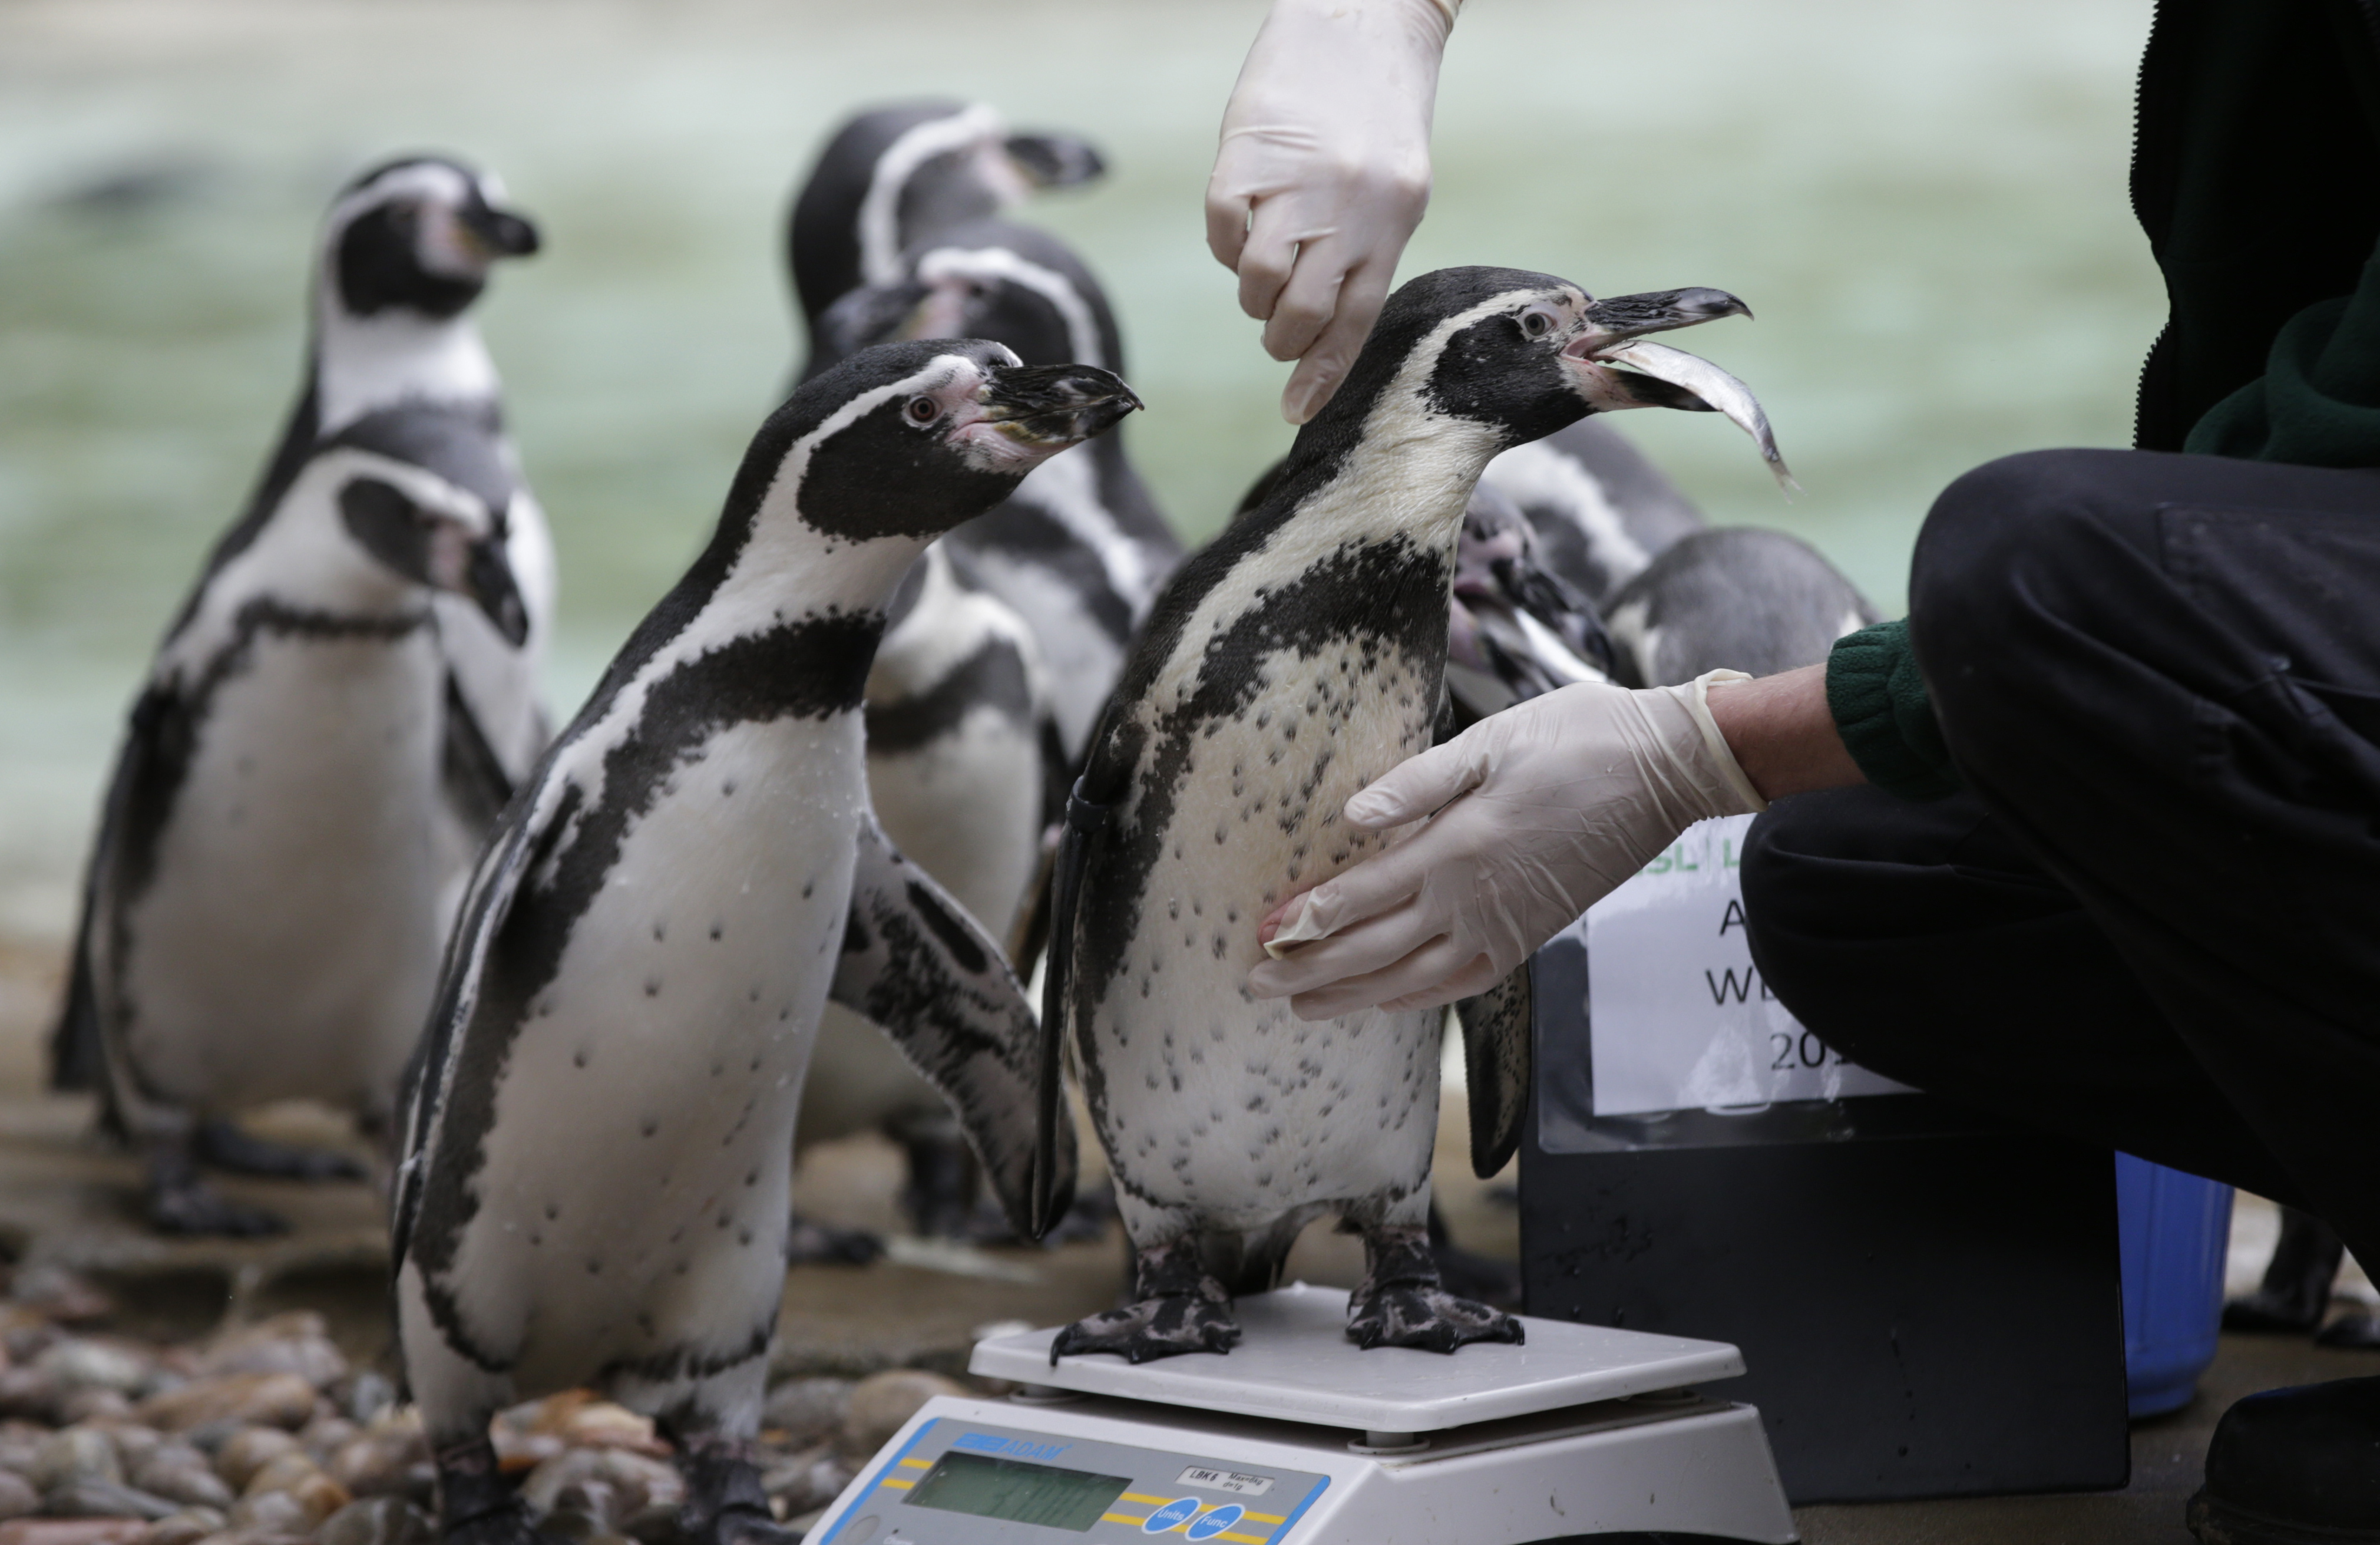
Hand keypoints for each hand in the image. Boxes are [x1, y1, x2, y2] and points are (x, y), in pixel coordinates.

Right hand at [1207, 0, 1454, 423]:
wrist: (1357, 16)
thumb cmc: (1375, 108)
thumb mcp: (1394, 182)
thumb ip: (1364, 247)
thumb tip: (1321, 319)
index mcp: (1392, 220)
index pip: (1355, 319)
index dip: (1322, 373)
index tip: (1297, 412)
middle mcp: (1348, 208)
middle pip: (1302, 313)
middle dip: (1283, 339)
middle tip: (1278, 329)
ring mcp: (1294, 184)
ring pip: (1257, 283)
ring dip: (1253, 295)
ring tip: (1262, 270)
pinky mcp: (1244, 157)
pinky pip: (1222, 233)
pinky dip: (1225, 244)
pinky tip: (1240, 223)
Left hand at [1246, 672, 1767, 1018]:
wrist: (1667, 769)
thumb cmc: (1579, 739)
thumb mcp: (1491, 741)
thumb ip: (1417, 783)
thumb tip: (1351, 817)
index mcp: (1457, 846)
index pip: (1359, 896)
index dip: (1304, 919)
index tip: (1260, 932)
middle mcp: (1474, 899)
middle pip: (1371, 949)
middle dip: (1308, 971)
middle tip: (1256, 985)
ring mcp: (1505, 925)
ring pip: (1410, 978)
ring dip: (1351, 995)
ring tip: (1301, 1007)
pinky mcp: (1532, 934)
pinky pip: (1464, 982)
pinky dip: (1417, 997)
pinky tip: (1386, 1000)